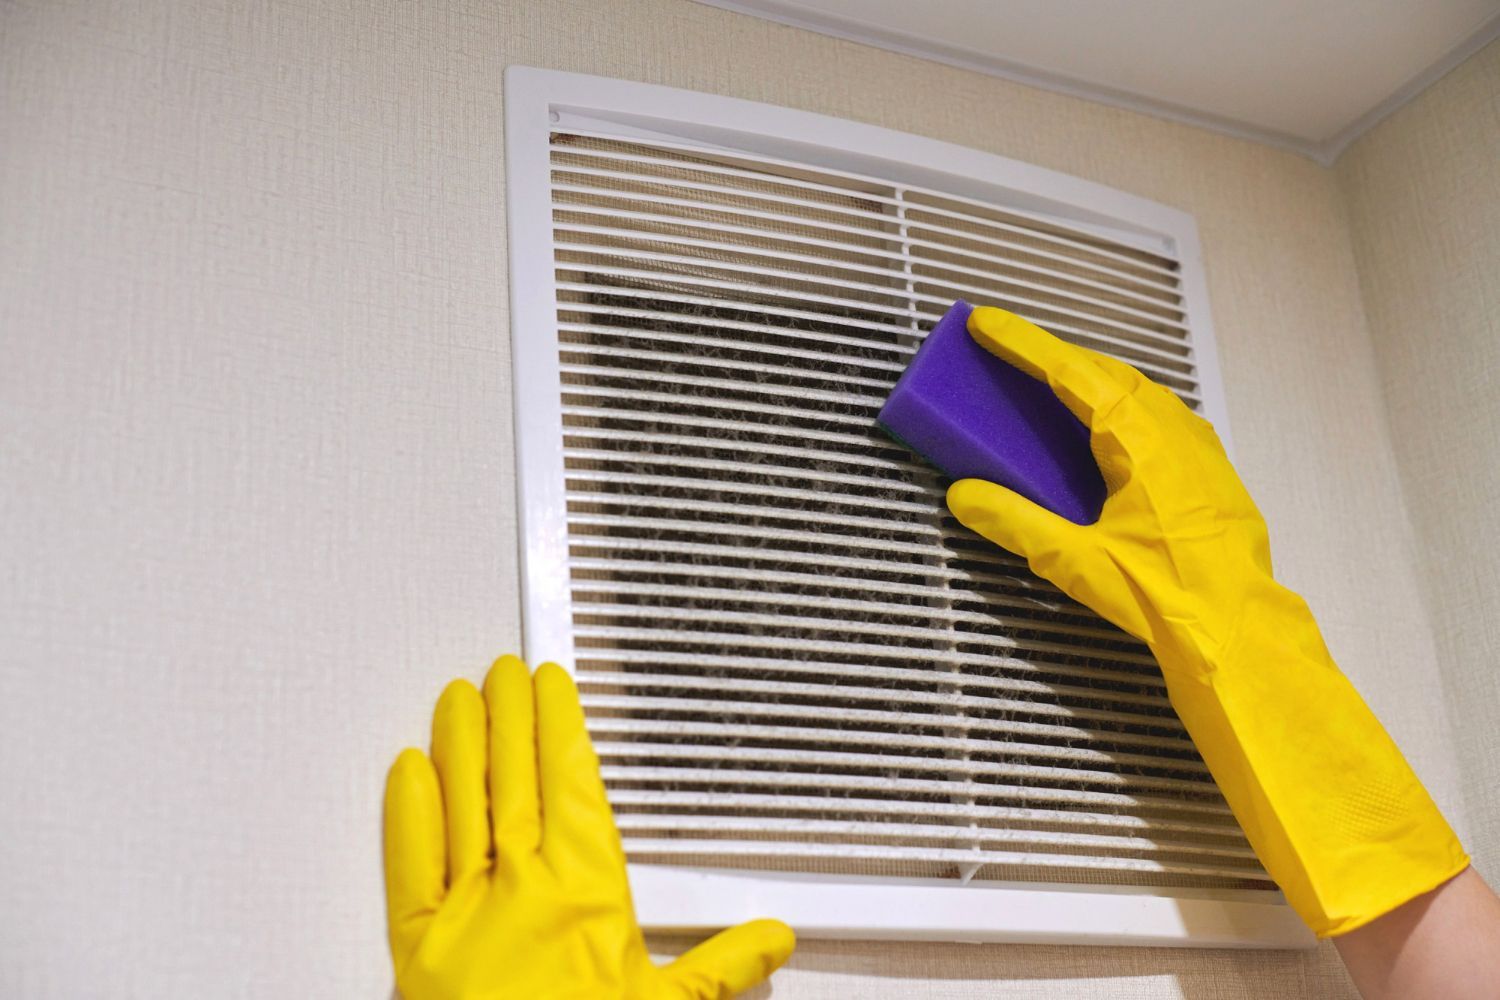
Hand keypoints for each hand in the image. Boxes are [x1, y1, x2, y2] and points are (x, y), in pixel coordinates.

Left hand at [383, 655, 794, 997]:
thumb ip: (719, 969)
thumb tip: (771, 941)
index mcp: (587, 895)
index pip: (571, 783)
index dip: (559, 726)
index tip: (553, 686)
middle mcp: (523, 891)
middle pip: (514, 779)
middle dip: (509, 717)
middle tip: (502, 672)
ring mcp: (467, 915)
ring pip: (462, 805)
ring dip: (461, 745)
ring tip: (458, 698)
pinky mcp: (418, 949)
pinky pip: (409, 865)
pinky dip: (408, 814)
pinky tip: (409, 769)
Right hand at [946, 306, 1465, 936]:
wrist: (1236, 632)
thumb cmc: (1163, 595)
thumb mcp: (1074, 560)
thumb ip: (1014, 521)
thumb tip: (963, 495)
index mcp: (1137, 436)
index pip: (1070, 370)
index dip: (1022, 342)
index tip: (983, 321)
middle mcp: (1172, 428)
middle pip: (1104, 370)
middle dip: (1054, 355)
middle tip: (1008, 350)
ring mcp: (1199, 447)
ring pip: (1137, 390)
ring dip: (1090, 378)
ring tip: (1052, 382)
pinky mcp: (1211, 472)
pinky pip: (1159, 416)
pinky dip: (1121, 406)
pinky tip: (1106, 429)